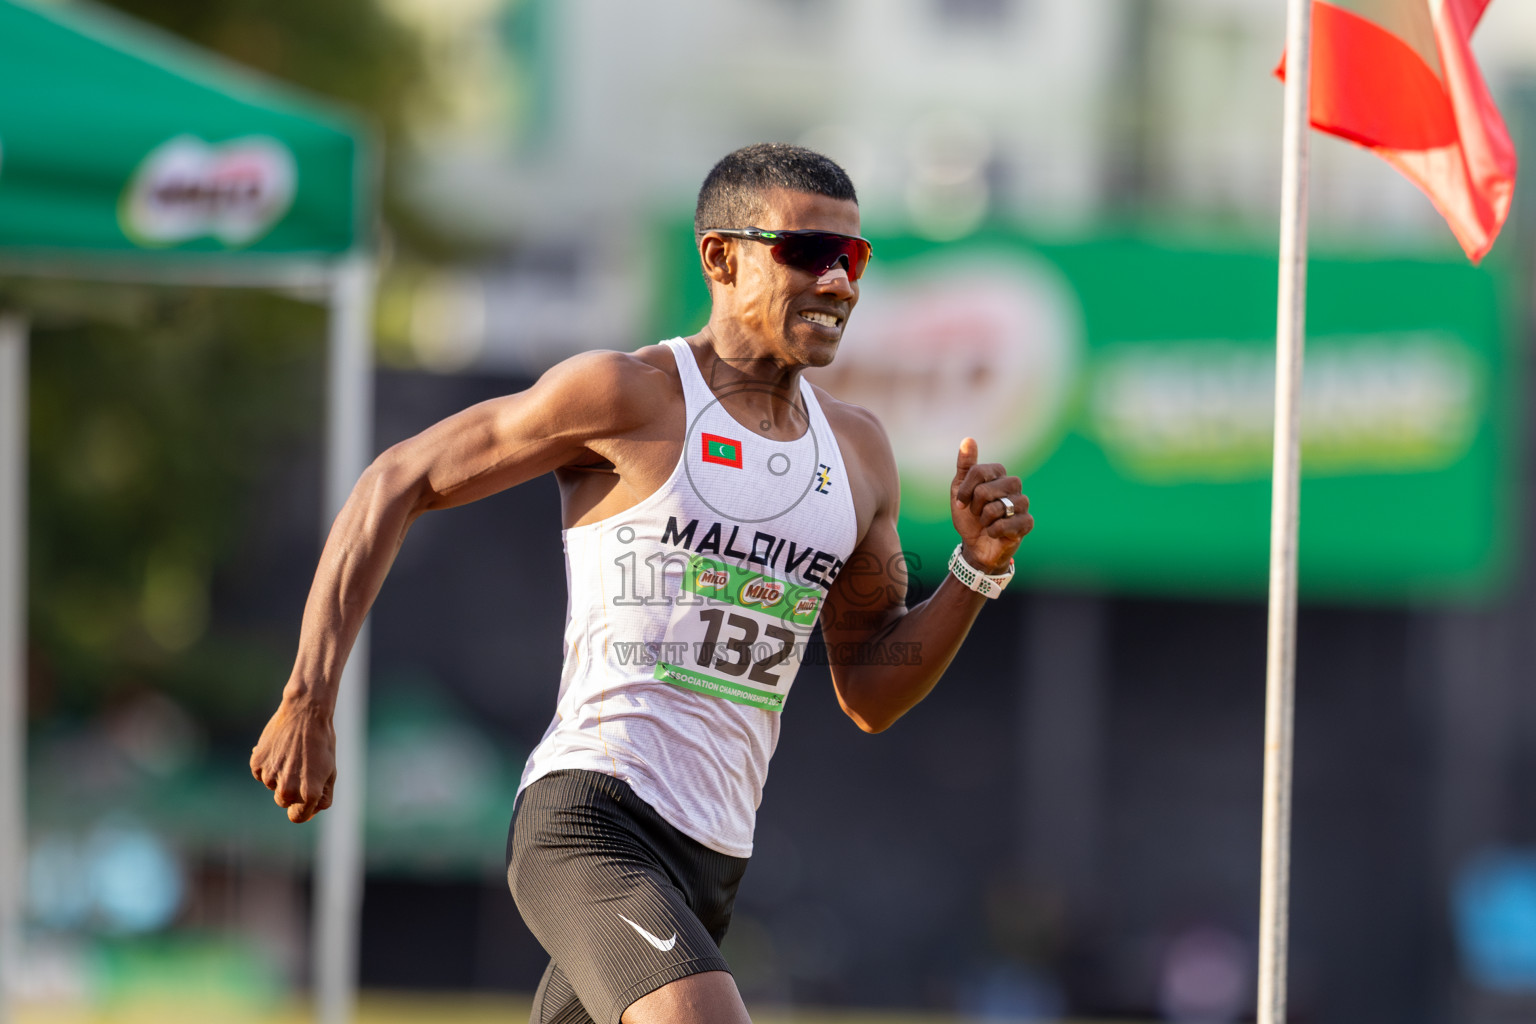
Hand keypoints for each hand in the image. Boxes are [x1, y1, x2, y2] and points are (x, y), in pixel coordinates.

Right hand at [250, 694, 335, 822]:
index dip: (302, 809)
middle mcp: (287, 789)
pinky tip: (279, 749)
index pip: (297, 817)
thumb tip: (310, 812)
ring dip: (280, 775)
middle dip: (292, 790)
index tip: (304, 799)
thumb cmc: (322, 742)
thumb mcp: (331, 771)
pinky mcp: (257, 764)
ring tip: (292, 754)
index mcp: (308, 793)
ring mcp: (270, 777)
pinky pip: (261, 773)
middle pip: (284, 802)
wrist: (306, 712)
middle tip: (302, 767)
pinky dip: (268, 765)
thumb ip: (322, 797)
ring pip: (272, 786)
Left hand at [950, 437, 1033, 574]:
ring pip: (995, 508)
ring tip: (987, 522)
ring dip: (984, 520)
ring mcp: (1023, 503)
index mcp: (999, 474)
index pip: (979, 471)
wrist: (976, 544)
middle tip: (978, 513)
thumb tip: (968, 439)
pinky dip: (993, 531)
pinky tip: (995, 533)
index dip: (965, 490)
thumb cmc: (969, 516)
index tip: (961, 503)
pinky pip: (1004, 525)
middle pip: (986, 490)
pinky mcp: (1027, 522)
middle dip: (975, 506)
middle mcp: (1014, 485)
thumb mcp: (959, 490)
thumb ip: (965, 465)